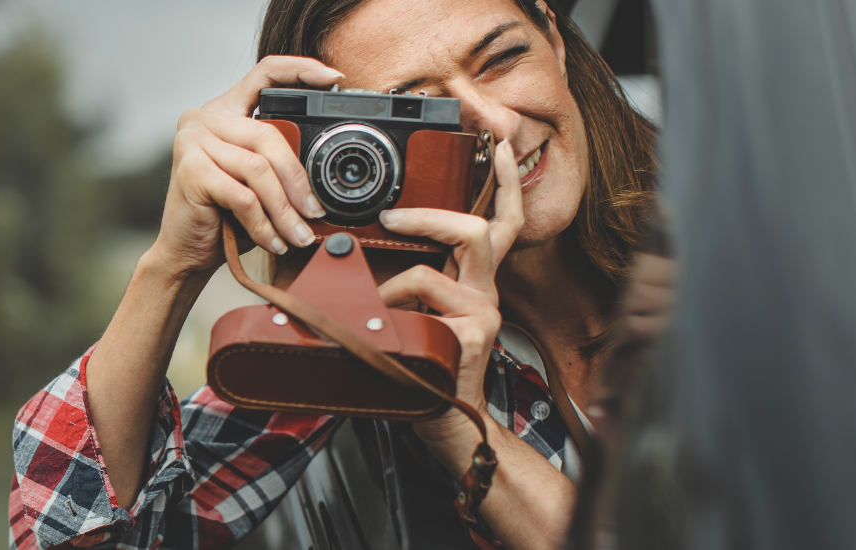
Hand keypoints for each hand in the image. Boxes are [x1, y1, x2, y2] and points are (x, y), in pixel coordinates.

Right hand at [145, 56, 343, 275]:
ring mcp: (192, 141)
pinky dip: (263, 224)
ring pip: (258, 168)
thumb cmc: (223, 216)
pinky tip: (273, 242)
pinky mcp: (190, 171)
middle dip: (297, 180)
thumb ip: (281, 161)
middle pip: (268, 135)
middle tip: (314, 211)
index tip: (333, 77)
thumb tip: (325, 173)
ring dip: (284, 209)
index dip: (299, 70)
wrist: (183, 251)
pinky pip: (243, 196)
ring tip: (297, 234)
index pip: (264, 73)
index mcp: (224, 110)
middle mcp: (204, 118)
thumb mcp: (257, 182)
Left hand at [376, 141, 524, 442]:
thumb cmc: (423, 366)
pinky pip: (423, 307)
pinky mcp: (471, 339)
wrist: (444, 424)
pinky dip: (391, 311)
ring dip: (398, 279)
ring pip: (442, 270)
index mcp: (474, 280)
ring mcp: (483, 315)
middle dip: (432, 217)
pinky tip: (382, 331)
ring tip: (375, 301)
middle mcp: (485, 292)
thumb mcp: (412, 313)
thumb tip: (350, 251)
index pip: (501, 221)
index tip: (495, 148)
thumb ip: (399, 281)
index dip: (504, 184)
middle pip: (482, 231)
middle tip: (391, 218)